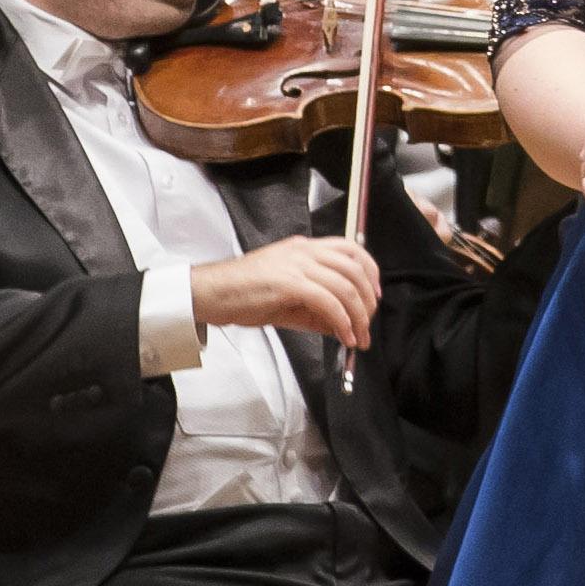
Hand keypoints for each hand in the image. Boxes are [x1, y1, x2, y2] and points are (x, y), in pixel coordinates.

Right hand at [191, 235, 381, 349]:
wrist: (211, 292)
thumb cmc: (243, 293)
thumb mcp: (286, 296)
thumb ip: (316, 307)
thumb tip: (342, 325)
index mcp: (304, 248)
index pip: (351, 249)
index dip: (371, 273)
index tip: (374, 298)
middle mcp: (304, 251)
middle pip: (355, 269)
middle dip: (369, 301)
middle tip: (368, 325)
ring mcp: (297, 265)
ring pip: (346, 286)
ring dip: (359, 316)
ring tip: (358, 337)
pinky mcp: (289, 283)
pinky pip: (328, 302)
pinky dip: (342, 322)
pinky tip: (343, 336)